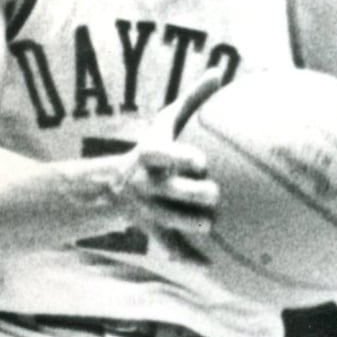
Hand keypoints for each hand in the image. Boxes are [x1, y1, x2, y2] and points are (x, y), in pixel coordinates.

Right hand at [118, 69, 224, 261]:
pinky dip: (189, 258)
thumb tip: (221, 70)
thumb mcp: (166, 122)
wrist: (115, 186)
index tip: (200, 160)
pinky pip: (172, 248)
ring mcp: (150, 211)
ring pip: (173, 222)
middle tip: (213, 193)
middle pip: (171, 192)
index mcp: (152, 156)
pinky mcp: (154, 232)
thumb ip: (194, 99)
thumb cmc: (155, 148)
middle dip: (192, 194)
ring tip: (211, 224)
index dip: (180, 158)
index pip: (164, 156)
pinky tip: (211, 267)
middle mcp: (149, 185)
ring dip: (193, 224)